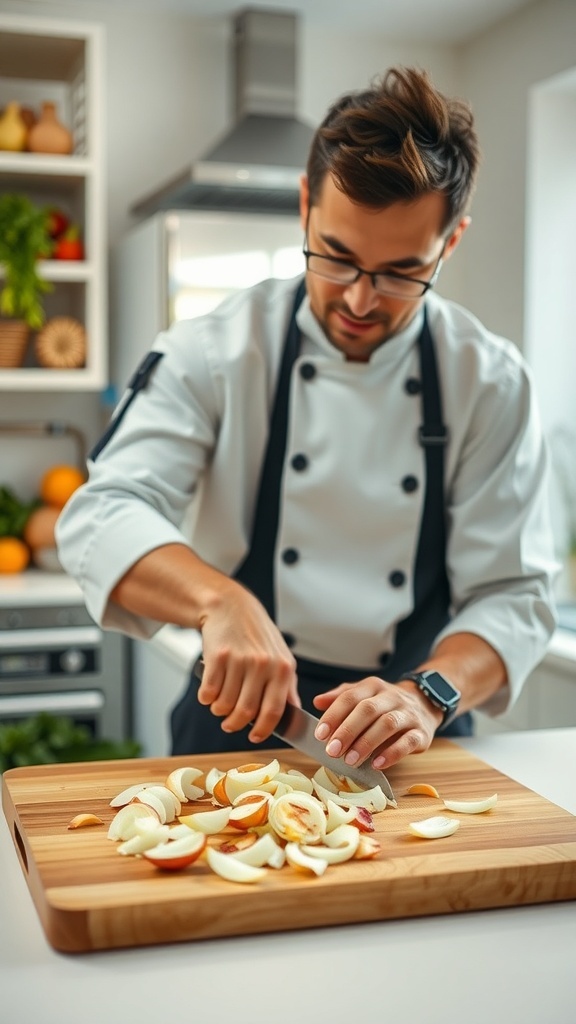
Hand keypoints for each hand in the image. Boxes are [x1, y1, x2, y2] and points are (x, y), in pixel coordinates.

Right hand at [197, 579, 299, 742]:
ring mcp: (239, 660)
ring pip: (225, 705)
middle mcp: (262, 664)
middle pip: (246, 712)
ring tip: (219, 705)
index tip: (255, 737)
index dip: (263, 730)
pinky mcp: (217, 657)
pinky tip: (209, 693)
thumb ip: (287, 687)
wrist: (230, 607)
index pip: (274, 711)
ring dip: (219, 711)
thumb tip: (293, 715)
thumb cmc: (257, 635)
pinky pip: (208, 693)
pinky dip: (206, 699)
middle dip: (235, 724)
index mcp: (282, 668)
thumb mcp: (280, 657)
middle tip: (229, 724)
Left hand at [312, 676, 442, 769]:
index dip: (334, 715)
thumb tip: (317, 702)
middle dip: (348, 731)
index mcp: (373, 687)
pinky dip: (392, 753)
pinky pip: (408, 741)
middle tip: (332, 750)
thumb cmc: (386, 704)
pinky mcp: (421, 732)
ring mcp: (408, 714)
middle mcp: (391, 697)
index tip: (320, 734)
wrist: (425, 703)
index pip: (351, 697)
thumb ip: (340, 698)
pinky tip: (377, 764)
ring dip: (366, 743)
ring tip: (350, 760)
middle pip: (368, 710)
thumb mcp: (364, 695)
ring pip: (387, 724)